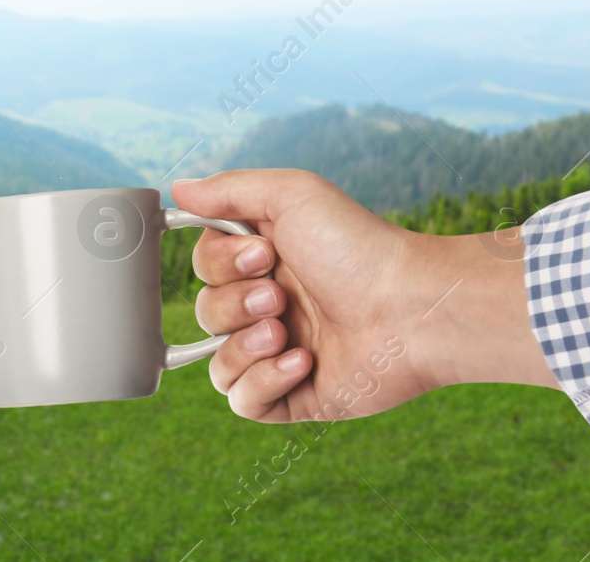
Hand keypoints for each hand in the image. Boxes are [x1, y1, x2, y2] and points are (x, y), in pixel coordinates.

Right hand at [174, 170, 556, 424]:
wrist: (412, 309)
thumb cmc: (358, 246)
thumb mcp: (291, 196)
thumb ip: (228, 190)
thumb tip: (177, 188)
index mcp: (266, 263)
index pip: (205, 267)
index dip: (221, 264)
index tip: (265, 255)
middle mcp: (269, 308)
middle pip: (205, 312)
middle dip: (234, 304)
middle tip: (280, 296)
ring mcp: (280, 354)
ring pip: (215, 362)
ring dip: (243, 345)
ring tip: (286, 334)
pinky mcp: (295, 396)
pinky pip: (242, 401)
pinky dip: (263, 381)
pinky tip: (302, 362)